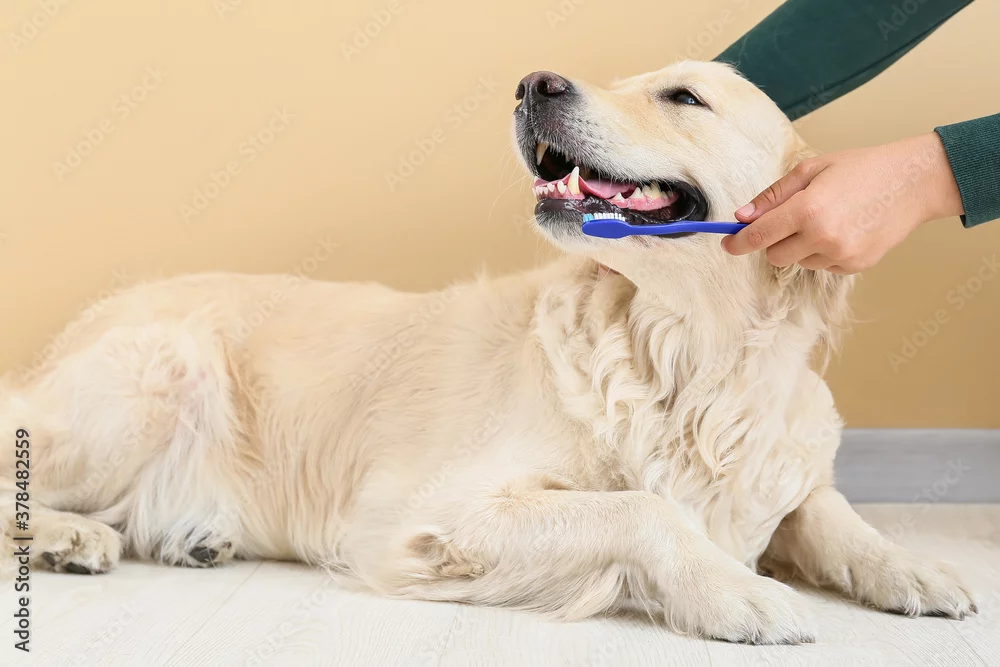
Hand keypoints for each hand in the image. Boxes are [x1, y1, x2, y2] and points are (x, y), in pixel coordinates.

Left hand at [722, 133, 963, 273]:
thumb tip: (742, 217)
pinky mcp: (855, 266)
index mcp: (807, 210)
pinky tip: (844, 229)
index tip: (727, 244)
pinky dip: (823, 251)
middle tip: (791, 218)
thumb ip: (772, 196)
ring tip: (828, 218)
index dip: (738, 242)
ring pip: (798, 261)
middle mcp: (822, 237)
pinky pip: (822, 265)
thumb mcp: (811, 170)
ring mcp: (840, 255)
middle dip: (774, 240)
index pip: (758, 236)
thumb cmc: (861, 169)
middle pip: (774, 255)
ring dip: (801, 246)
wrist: (913, 183)